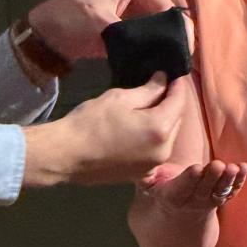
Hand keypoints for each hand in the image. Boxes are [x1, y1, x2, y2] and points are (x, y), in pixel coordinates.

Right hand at [23, 74, 188, 186]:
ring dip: (164, 120)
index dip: (178, 85)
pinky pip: (156, 149)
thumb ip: (147, 90)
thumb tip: (163, 80)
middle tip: (162, 86)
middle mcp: (164, 150)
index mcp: (160, 129)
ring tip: (151, 104)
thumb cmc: (92, 122)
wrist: (67, 155)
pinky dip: (154, 136)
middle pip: (176, 120)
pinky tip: (141, 126)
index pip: (179, 102)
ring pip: (168, 136)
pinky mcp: (141, 173)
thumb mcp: (120, 98)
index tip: (175, 73)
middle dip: (172, 103)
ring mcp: (153, 165)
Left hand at [28, 0, 177, 60]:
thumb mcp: (99, 22)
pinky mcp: (135, 32)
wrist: (49, 34)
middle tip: (178, 66)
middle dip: (175, 42)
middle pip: (171, 20)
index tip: (180, 52)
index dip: (178, 30)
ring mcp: (141, 15)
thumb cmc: (69, 18)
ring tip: (171, 71)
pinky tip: (158, 70)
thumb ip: (126, 32)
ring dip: (166, 50)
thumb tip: (151, 46)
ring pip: (164, 32)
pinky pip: (152, 42)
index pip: (170, 8)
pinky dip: (155, 54)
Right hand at [140, 159, 246, 211]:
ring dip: (228, 181)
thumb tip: (143, 169)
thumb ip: (145, 178)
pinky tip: (244, 167)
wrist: (172, 230)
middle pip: (203, 191)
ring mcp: (207, 202)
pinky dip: (238, 181)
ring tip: (234, 167)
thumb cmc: (157, 199)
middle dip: (211, 177)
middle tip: (218, 165)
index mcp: (171, 199)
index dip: (189, 180)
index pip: (181, 190)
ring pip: (219, 193)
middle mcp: (191, 203)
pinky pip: (230, 191)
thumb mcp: (146, 190)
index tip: (196, 168)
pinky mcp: (218, 199)